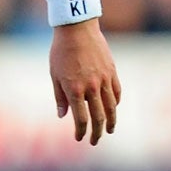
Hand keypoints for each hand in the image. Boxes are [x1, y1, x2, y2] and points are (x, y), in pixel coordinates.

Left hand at [50, 20, 120, 145]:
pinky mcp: (112, 71)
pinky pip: (116, 91)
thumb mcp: (54, 75)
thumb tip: (63, 116)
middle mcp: (91, 87)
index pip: (81, 118)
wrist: (77, 29)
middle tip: (95, 141)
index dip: (81, 131)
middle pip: (98, 117)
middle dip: (96, 132)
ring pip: (111, 107)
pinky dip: (116, 102)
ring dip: (111, 121)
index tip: (79, 138)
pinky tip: (114, 108)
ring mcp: (104, 79)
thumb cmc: (61, 52)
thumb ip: (59, 97)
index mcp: (75, 90)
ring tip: (110, 130)